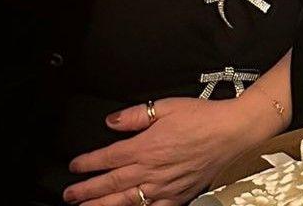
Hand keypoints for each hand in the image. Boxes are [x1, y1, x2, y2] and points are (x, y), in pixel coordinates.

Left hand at [63, 96, 278, 205]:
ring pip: (127, 201)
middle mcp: (152, 171)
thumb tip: (110, 122)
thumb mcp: (166, 107)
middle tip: (69, 195)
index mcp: (146, 147)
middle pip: (111, 184)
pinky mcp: (179, 196)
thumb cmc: (202, 117)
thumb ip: (135, 116)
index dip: (88, 163)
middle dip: (87, 191)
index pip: (109, 158)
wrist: (233, 133)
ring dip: (103, 205)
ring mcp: (165, 187)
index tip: (74, 167)